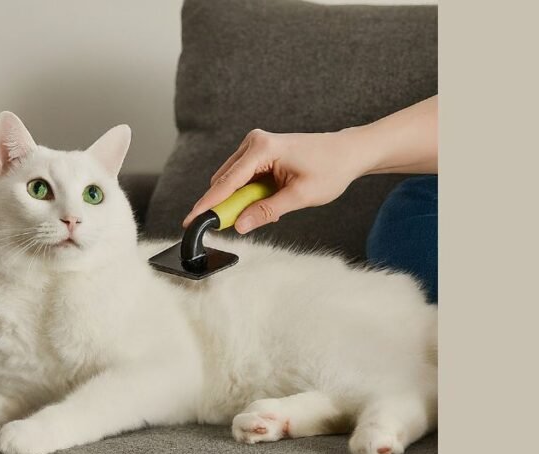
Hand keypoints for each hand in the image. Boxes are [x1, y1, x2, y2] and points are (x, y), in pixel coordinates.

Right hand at [182, 127, 372, 233]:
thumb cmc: (330, 169)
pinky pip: (242, 178)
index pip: (226, 182)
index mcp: (263, 149)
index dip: (208, 204)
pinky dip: (249, 193)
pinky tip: (270, 198)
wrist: (347, 152)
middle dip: (226, 205)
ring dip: (241, 199)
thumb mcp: (300, 197)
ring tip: (270, 206)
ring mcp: (255, 146)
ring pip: (232, 181)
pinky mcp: (259, 152)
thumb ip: (266, 211)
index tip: (191, 220)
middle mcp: (254, 142)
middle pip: (224, 181)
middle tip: (234, 226)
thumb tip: (240, 225)